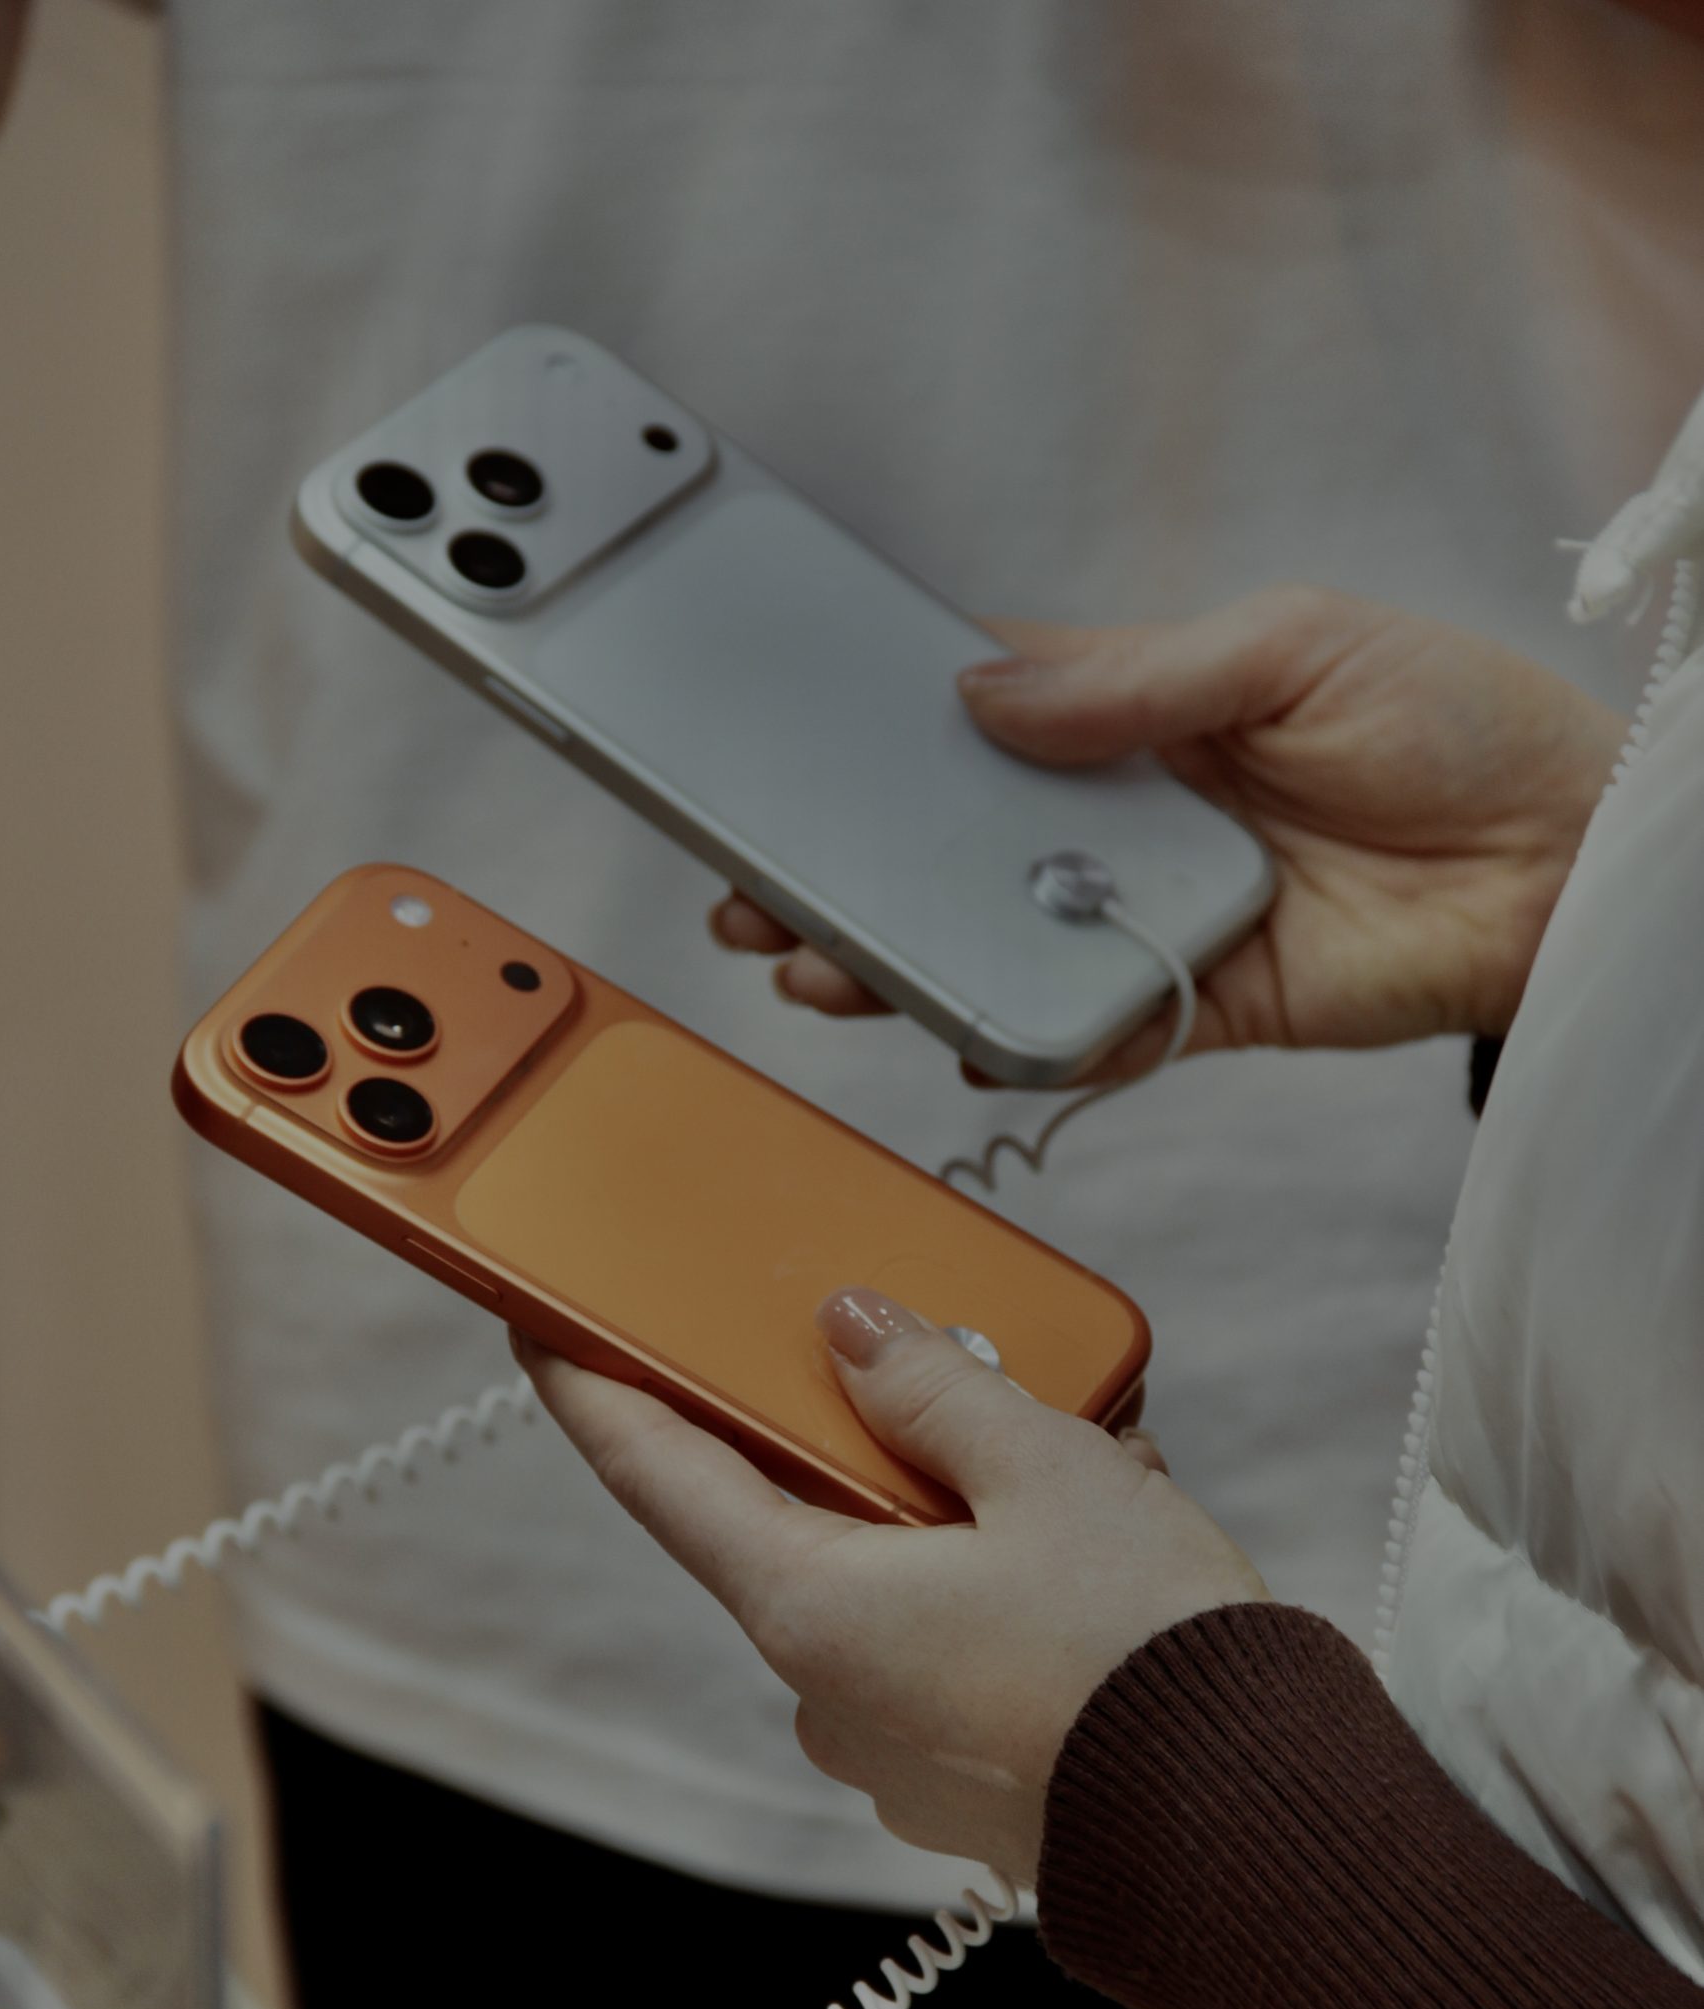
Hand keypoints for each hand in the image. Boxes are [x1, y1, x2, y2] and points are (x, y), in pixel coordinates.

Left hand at [515, 1292, 1264, 1886]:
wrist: (1258, 1830)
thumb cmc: (1149, 1660)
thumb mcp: (1047, 1471)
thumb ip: (936, 1388)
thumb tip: (857, 1334)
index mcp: (810, 1608)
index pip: (659, 1473)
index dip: (594, 1386)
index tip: (543, 1322)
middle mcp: (826, 1687)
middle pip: (797, 1512)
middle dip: (876, 1431)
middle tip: (964, 1368)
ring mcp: (889, 1742)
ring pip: (892, 1572)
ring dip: (967, 1506)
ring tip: (1091, 1471)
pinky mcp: (960, 1773)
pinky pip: (949, 1638)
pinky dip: (1005, 1579)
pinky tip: (1100, 1553)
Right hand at [710, 586, 1624, 1079]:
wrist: (1567, 859)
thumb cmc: (1455, 721)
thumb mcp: (1290, 647)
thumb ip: (1137, 681)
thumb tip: (985, 696)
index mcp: (1143, 715)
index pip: (983, 722)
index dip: (884, 739)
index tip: (789, 753)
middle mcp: (1129, 822)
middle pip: (960, 854)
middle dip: (853, 874)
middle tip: (754, 890)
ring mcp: (1151, 919)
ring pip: (999, 950)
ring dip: (903, 964)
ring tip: (812, 968)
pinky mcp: (1196, 1008)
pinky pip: (1087, 1037)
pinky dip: (1020, 1048)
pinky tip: (949, 1041)